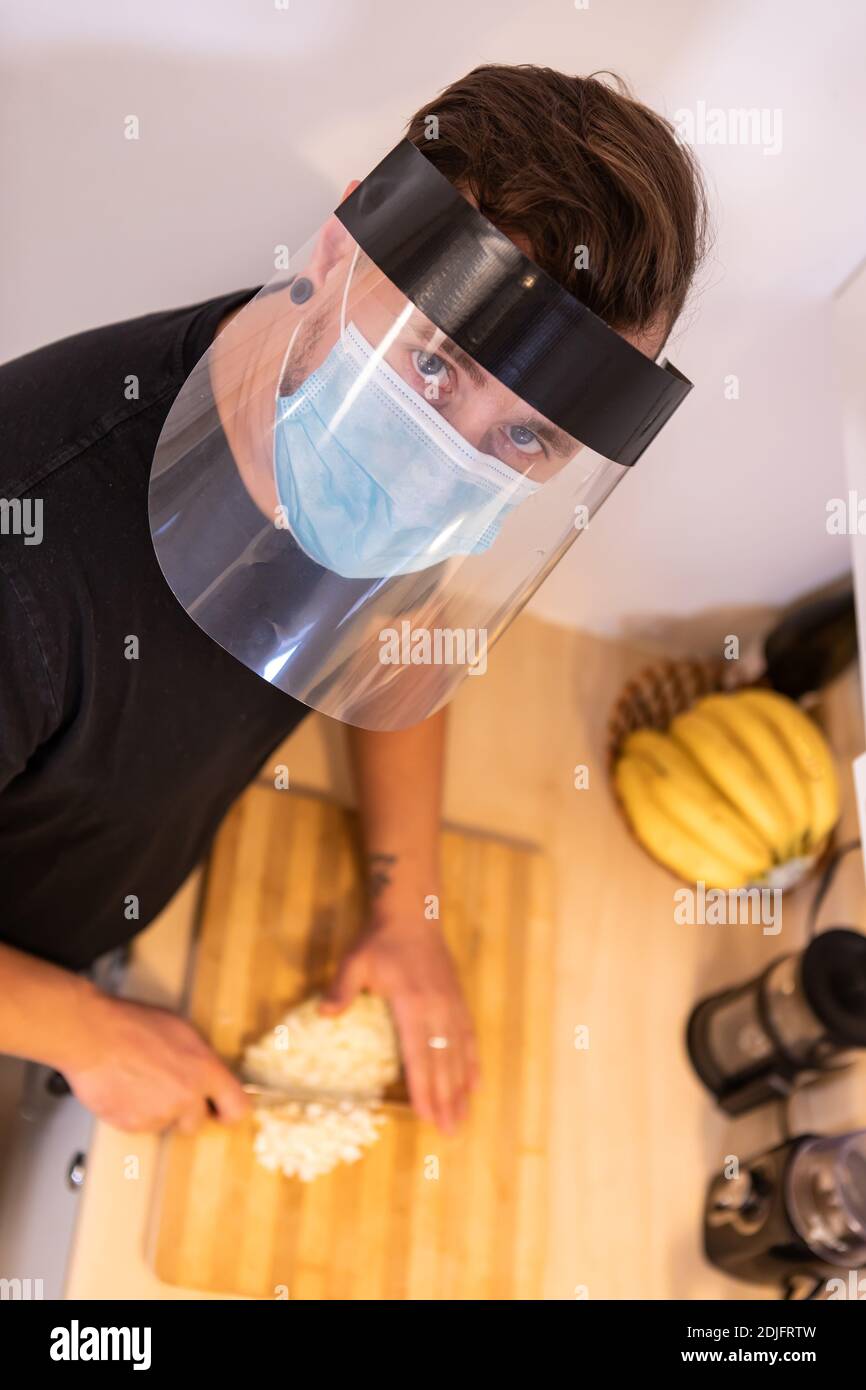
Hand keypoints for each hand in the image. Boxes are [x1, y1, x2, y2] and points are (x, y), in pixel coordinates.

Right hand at [62, 992, 249, 1133]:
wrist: (93, 1036)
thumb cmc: (132, 1026)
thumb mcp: (181, 1030)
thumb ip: (200, 1058)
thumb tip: (206, 1071)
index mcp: (204, 1071)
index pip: (237, 1107)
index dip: (228, 1111)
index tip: (221, 1110)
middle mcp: (186, 1097)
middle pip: (197, 1122)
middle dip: (186, 1111)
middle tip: (168, 1090)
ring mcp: (159, 1115)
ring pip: (166, 1124)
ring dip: (158, 1111)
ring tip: (141, 1084)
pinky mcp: (133, 1126)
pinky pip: (141, 1127)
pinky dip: (134, 1114)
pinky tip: (126, 1090)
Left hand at [319, 918, 478, 1134]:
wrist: (414, 914)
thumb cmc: (380, 940)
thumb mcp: (355, 960)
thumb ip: (342, 989)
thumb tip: (325, 1014)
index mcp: (412, 1003)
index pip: (419, 1054)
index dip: (424, 1087)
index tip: (428, 1115)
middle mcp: (437, 1009)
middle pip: (443, 1062)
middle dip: (445, 1099)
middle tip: (449, 1132)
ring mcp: (451, 1005)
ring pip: (459, 1054)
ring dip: (461, 1089)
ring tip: (463, 1118)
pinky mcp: (458, 1001)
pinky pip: (469, 1038)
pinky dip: (472, 1064)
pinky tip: (475, 1085)